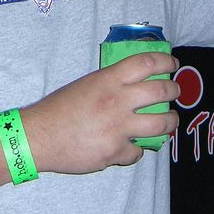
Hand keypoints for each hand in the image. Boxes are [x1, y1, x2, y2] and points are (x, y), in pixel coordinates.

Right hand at [22, 52, 179, 173]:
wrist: (38, 136)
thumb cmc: (58, 108)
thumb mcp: (86, 84)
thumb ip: (110, 83)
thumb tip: (134, 84)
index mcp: (108, 80)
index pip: (147, 62)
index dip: (166, 61)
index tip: (173, 64)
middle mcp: (118, 101)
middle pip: (162, 91)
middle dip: (174, 91)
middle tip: (175, 92)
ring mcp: (119, 128)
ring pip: (161, 124)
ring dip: (170, 122)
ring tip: (170, 121)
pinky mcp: (115, 152)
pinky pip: (137, 152)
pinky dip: (136, 150)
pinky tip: (131, 147)